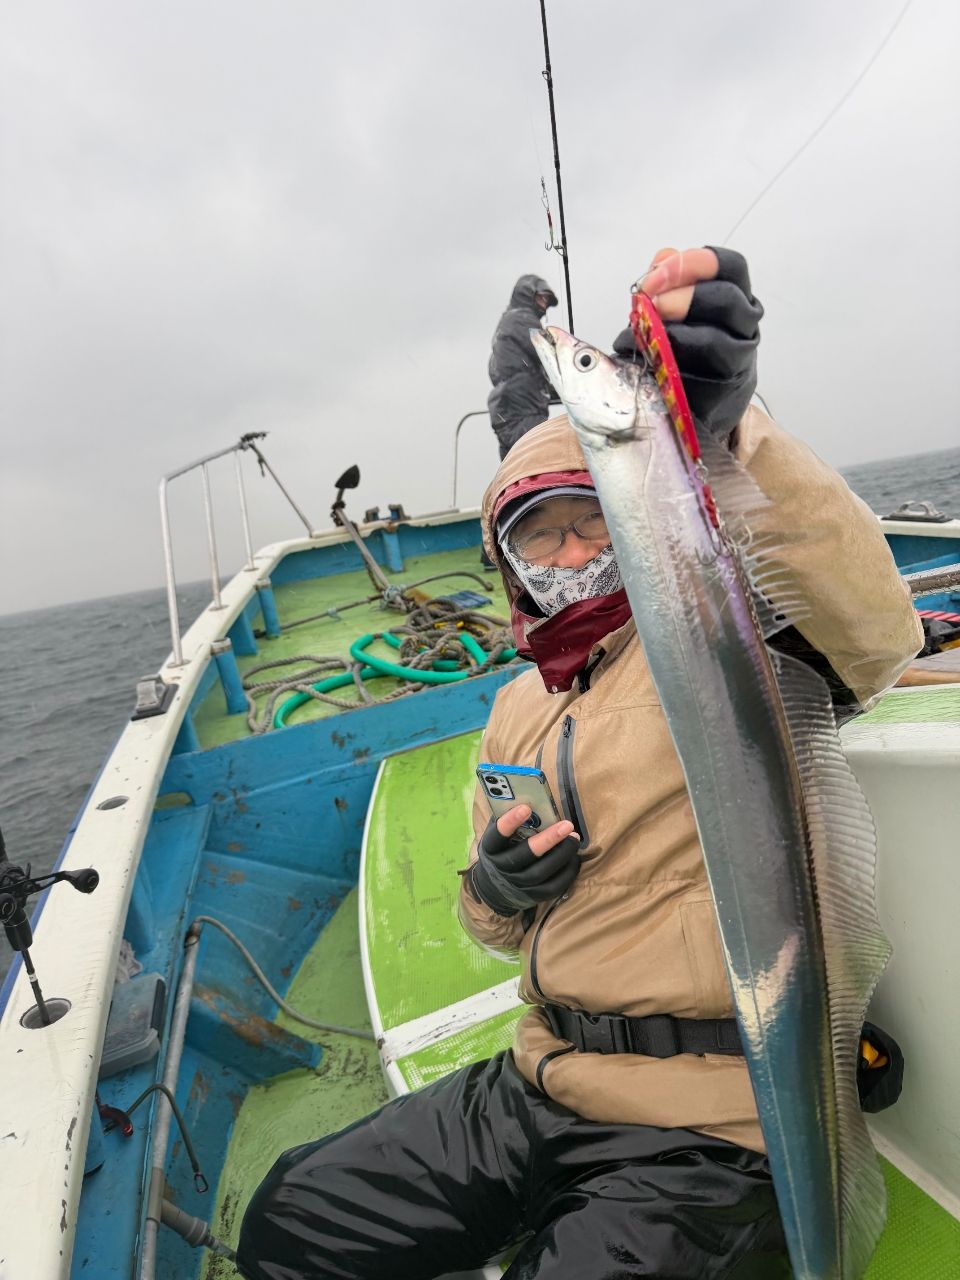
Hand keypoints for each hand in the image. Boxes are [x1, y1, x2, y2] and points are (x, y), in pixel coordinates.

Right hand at [469, 805, 580, 915]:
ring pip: (541, 872)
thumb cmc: (500, 851)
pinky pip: (553, 887)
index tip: (526, 807)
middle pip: (525, 855)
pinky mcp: (532, 896)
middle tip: (567, 825)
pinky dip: (566, 872)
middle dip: (548, 840)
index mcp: (490, 848)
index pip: (497, 835)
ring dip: (561, 854)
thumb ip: (506, 818)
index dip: (510, 822)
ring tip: (574, 838)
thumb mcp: (496, 836)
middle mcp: (502, 868)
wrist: (493, 888)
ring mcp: (517, 884)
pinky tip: (574, 858)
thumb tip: (527, 795)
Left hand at [613, 245, 763, 437]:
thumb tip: (662, 257)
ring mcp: (739, 360)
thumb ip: (669, 279)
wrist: (703, 399)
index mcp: (738, 295)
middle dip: (682, 298)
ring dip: (673, 335)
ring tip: (646, 334)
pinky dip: (669, 368)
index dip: (694, 264)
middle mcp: (746, 325)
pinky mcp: (723, 393)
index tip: (655, 276)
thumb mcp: (679, 306)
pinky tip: (651, 362)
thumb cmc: (688, 344)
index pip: (731, 267)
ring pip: (714, 342)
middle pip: (725, 300)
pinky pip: (698, 378)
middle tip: (651, 304)